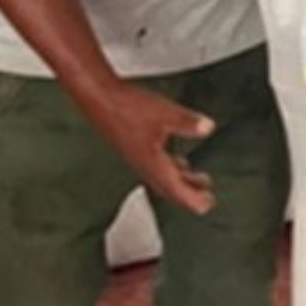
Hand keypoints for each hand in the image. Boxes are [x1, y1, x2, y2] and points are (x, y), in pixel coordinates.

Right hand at [85, 83, 216, 214]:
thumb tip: (207, 128)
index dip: (193, 200)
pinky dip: (171, 168)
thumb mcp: (165, 113)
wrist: (98, 99)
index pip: (176, 191)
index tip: (206, 206)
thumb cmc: (126, 108)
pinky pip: (157, 166)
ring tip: (199, 180)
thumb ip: (188, 122)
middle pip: (170, 189)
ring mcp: (138, 157)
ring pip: (163, 178)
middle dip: (189, 196)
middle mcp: (145, 165)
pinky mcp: (135, 147)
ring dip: (182, 181)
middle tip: (206, 200)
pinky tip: (177, 161)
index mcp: (153, 164)